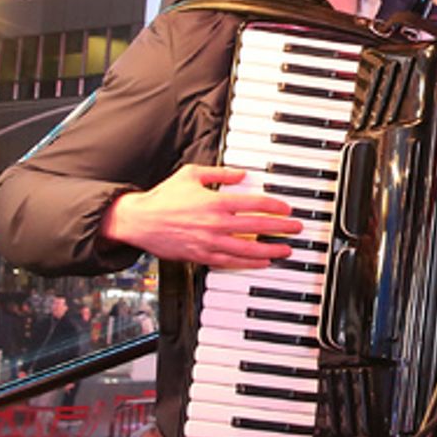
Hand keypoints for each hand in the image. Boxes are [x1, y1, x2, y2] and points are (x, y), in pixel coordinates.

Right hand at [99, 165, 303, 268]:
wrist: (141, 220)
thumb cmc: (164, 198)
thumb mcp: (191, 174)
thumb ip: (220, 173)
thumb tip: (241, 174)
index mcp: (215, 201)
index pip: (254, 203)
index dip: (274, 206)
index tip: (286, 208)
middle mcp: (216, 223)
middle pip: (257, 227)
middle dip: (280, 228)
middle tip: (295, 228)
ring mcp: (210, 242)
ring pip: (248, 249)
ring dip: (271, 249)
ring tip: (286, 249)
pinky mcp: (202, 256)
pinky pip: (232, 262)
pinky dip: (249, 263)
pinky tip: (262, 262)